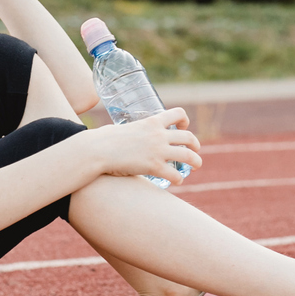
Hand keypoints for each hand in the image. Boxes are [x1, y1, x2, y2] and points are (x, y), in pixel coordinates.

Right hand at [79, 107, 202, 185]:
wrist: (98, 150)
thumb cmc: (104, 139)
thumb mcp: (123, 127)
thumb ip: (130, 131)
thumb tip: (123, 136)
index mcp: (152, 122)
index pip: (178, 113)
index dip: (185, 120)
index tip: (183, 127)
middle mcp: (159, 135)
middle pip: (188, 137)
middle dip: (195, 145)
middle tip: (195, 151)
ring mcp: (158, 150)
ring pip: (189, 156)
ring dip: (196, 162)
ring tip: (196, 167)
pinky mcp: (154, 166)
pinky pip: (176, 174)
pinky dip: (179, 178)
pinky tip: (177, 181)